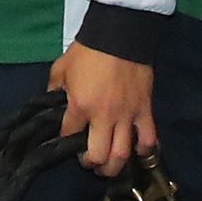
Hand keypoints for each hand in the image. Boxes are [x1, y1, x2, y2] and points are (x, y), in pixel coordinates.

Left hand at [49, 44, 154, 177]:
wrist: (120, 34)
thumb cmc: (88, 50)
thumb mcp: (61, 67)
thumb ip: (54, 89)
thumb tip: (53, 104)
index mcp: (80, 106)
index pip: (68, 135)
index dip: (65, 141)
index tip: (67, 140)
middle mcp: (103, 116)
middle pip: (98, 155)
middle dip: (91, 164)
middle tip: (89, 161)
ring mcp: (127, 116)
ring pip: (122, 154)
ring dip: (114, 166)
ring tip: (109, 166)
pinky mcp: (145, 110)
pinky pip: (148, 139)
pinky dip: (143, 151)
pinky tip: (137, 153)